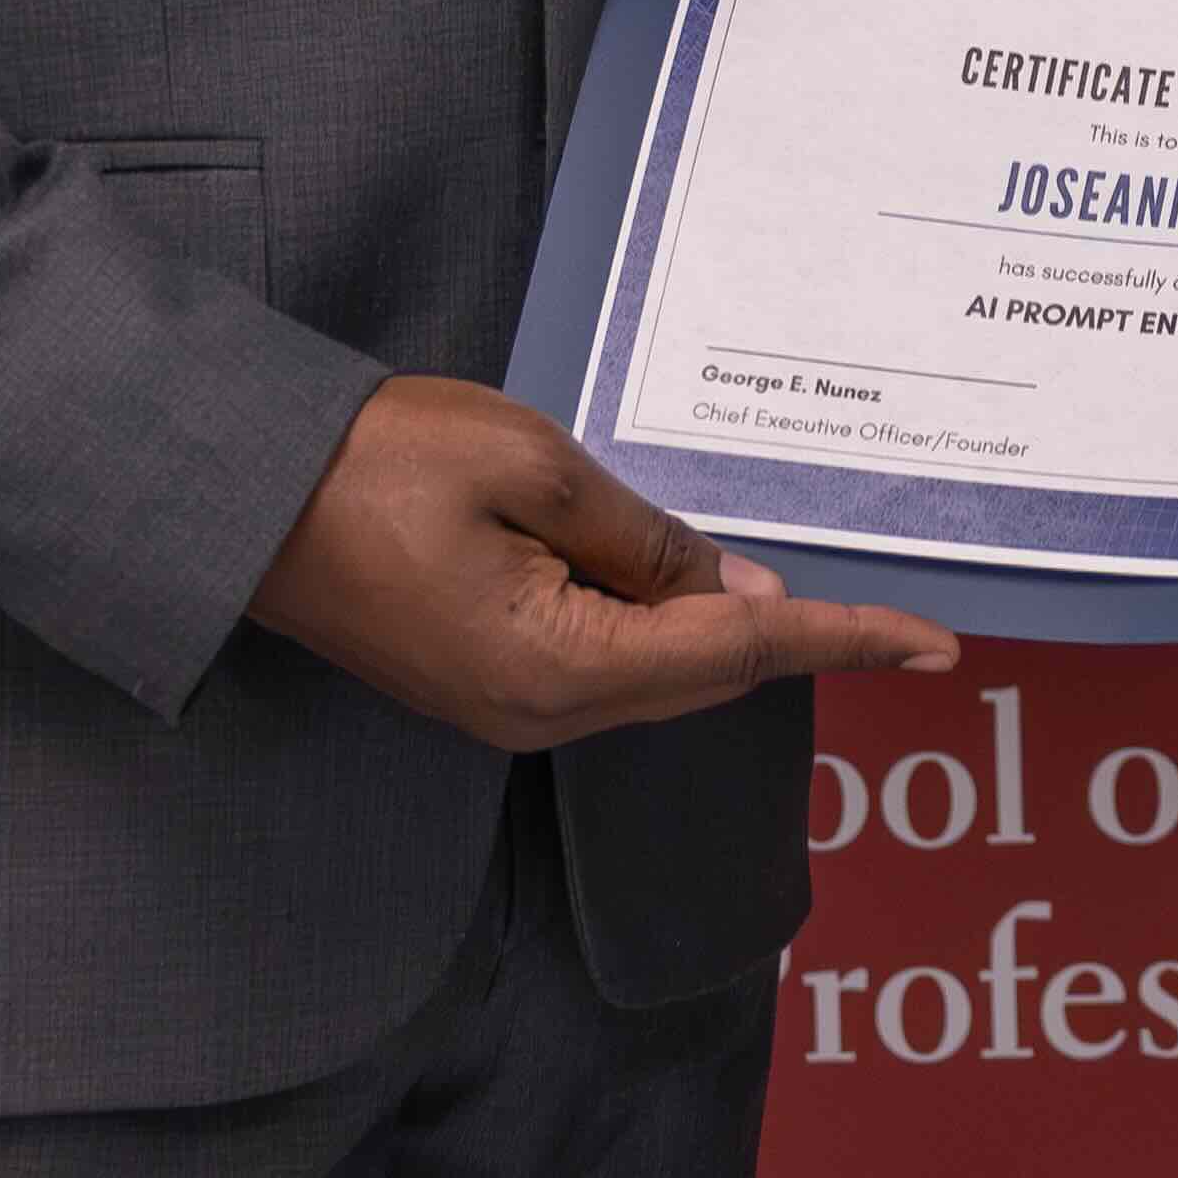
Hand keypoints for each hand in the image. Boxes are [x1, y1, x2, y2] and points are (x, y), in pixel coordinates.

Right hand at [245, 373, 959, 750]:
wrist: (242, 492)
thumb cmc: (376, 462)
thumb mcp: (536, 469)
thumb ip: (649, 540)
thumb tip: (741, 594)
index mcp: (558, 670)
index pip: (736, 656)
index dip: (844, 641)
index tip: (934, 645)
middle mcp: (536, 715)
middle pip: (699, 675)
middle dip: (789, 634)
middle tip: (890, 610)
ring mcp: (504, 708)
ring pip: (653, 670)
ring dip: (714, 624)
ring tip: (787, 578)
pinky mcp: (481, 682)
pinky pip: (600, 660)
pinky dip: (653, 620)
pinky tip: (677, 574)